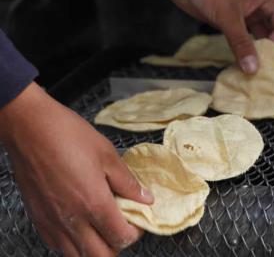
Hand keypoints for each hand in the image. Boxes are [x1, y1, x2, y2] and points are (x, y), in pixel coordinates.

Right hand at [0, 83, 153, 256]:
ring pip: (78, 256)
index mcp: (93, 203)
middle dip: (117, 245)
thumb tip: (145, 198)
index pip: (121, 237)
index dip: (136, 232)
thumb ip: (127, 181)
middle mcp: (72, 220)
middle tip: (122, 226)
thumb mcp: (107, 154)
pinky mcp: (38, 219)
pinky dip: (73, 243)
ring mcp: (53, 222)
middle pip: (101, 256)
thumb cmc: (68, 135)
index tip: (138, 219)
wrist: (30, 127)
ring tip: (101, 228)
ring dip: (95, 248)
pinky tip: (79, 225)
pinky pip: (58, 246)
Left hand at [164, 0, 273, 74]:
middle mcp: (261, 6)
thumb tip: (252, 67)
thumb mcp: (227, 14)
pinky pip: (245, 40)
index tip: (266, 58)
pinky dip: (247, 52)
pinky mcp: (231, 21)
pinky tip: (245, 65)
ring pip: (263, 37)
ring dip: (264, 54)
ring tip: (265, 74)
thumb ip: (240, 42)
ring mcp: (246, 14)